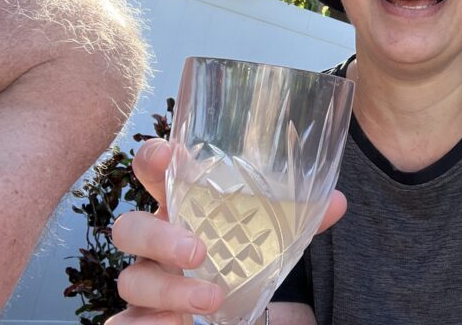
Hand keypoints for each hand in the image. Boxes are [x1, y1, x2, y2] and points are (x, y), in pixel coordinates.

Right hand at [107, 138, 346, 323]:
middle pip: (130, 228)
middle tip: (199, 251)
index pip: (153, 171)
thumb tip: (337, 202)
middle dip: (159, 237)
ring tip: (211, 298)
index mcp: (181, 204)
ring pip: (130, 280)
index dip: (152, 158)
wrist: (230, 306)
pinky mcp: (140, 318)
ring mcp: (144, 279)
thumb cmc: (241, 252)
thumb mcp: (269, 232)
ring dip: (169, 290)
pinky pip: (123, 323)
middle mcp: (154, 239)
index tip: (169, 154)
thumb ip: (300, 215)